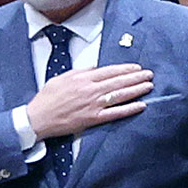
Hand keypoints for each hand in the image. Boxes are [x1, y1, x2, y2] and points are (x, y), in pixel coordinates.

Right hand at [27, 63, 152, 140]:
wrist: (37, 118)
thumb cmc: (46, 99)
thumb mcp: (60, 78)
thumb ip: (79, 72)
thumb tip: (95, 68)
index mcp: (82, 79)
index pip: (110, 71)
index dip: (125, 69)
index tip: (136, 68)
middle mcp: (90, 90)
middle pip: (119, 81)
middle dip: (136, 77)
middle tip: (149, 75)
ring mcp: (93, 105)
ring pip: (120, 95)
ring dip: (137, 90)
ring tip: (149, 86)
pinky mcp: (93, 118)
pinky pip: (115, 113)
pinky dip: (129, 109)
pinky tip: (141, 105)